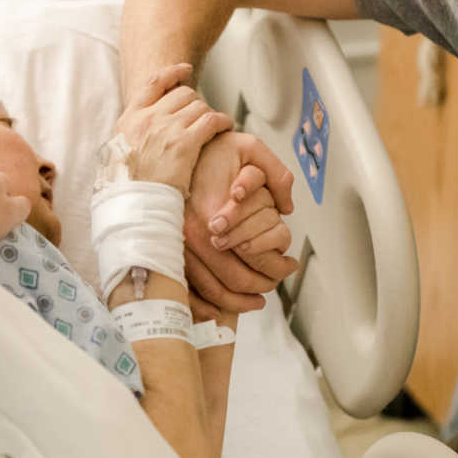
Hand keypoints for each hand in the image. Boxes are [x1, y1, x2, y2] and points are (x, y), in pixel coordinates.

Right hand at [113, 64, 232, 193]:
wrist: (135, 203)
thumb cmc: (130, 186)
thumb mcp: (118, 152)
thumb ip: (132, 135)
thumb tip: (141, 128)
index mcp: (130, 119)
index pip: (153, 83)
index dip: (173, 72)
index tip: (186, 70)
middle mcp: (148, 118)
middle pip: (183, 93)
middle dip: (196, 102)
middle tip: (202, 116)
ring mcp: (166, 129)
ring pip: (199, 105)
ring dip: (211, 114)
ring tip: (216, 125)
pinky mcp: (185, 143)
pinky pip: (212, 120)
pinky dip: (223, 121)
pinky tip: (226, 127)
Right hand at [183, 133, 298, 312]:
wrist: (172, 149)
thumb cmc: (211, 150)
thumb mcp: (249, 148)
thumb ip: (276, 174)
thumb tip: (287, 207)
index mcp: (212, 215)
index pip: (251, 258)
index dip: (275, 269)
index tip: (290, 266)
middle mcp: (191, 235)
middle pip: (231, 280)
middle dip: (258, 288)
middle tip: (273, 284)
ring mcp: (176, 246)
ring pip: (209, 291)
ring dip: (235, 302)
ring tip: (255, 299)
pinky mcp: (167, 251)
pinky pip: (186, 290)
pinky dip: (204, 306)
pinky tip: (220, 309)